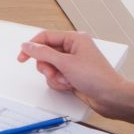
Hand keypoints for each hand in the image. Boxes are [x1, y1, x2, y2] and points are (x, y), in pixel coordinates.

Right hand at [15, 30, 133, 121]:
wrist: (111, 97)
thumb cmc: (97, 77)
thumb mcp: (65, 63)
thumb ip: (43, 53)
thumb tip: (27, 46)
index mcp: (74, 38)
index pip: (45, 37)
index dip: (32, 46)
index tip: (22, 57)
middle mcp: (73, 49)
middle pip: (46, 53)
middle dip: (48, 66)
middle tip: (55, 72)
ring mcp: (73, 63)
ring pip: (49, 67)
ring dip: (54, 76)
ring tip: (66, 81)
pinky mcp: (72, 75)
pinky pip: (55, 76)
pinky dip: (59, 82)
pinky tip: (70, 86)